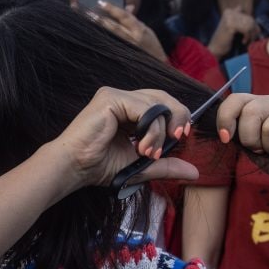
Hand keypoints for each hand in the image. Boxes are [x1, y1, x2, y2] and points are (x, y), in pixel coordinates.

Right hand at [52, 87, 197, 192]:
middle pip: (163, 97)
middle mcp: (122, 98)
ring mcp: (116, 96)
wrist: (74, 168)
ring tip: (148, 153)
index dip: (176, 117)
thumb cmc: (98, 166)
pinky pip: (144, 108)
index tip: (179, 138)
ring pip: (156, 105)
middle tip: (177, 139)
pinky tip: (140, 147)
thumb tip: (194, 173)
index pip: (161, 103)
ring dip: (159, 133)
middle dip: (176, 118)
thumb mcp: (141, 166)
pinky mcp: (110, 98)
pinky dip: (150, 129)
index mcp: (128, 110)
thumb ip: (166, 165)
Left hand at [89, 2, 166, 61]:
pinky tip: (93, 35)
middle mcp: (132, 39)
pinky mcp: (121, 56)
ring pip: (110, 36)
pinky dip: (102, 38)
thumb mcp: (145, 28)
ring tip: (88, 21)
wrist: (157, 63)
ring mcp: (126, 48)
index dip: (112, 9)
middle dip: (100, 19)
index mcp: (139, 29)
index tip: (101, 2)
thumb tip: (127, 7)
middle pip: (114, 27)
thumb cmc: (151, 44)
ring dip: (99, 28)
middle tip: (88, 12)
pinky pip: (110, 45)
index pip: (124, 16)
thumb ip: (133, 19)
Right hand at [207, 6, 260, 59]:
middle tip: (252, 39)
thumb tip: (256, 22)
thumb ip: (242, 22)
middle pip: (249, 19)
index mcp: (229, 11)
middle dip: (254, 30)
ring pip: (249, 24)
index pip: (247, 15)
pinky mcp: (231, 25)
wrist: (215, 50)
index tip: (254, 33)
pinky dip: (247, 37)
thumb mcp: (233, 28)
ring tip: (248, 41)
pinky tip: (243, 42)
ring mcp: (229, 18)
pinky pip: (246, 29)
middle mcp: (229, 12)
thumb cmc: (225, 41)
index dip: (253, 24)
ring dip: (251, 35)